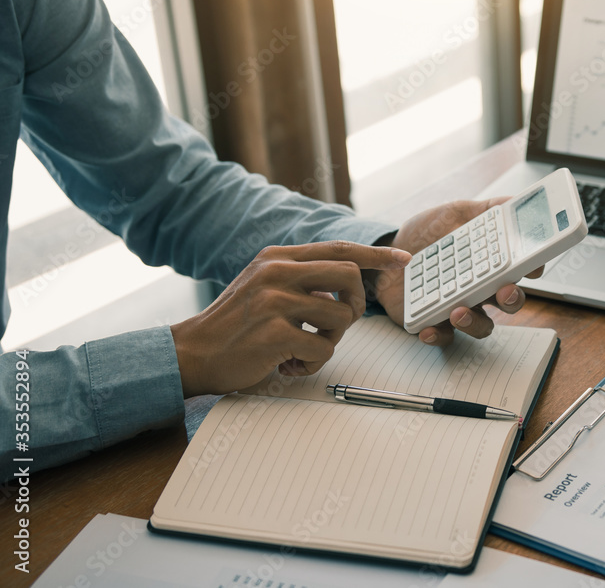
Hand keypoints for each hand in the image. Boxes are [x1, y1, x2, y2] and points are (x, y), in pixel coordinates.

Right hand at [171, 241, 408, 396]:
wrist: (193, 353)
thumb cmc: (236, 326)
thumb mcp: (265, 285)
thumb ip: (302, 277)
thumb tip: (349, 280)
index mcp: (278, 257)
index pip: (340, 248)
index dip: (376, 255)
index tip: (403, 260)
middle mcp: (276, 272)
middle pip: (350, 276)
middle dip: (354, 305)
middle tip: (336, 325)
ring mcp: (274, 301)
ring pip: (340, 317)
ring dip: (330, 341)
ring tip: (302, 348)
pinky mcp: (274, 333)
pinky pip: (322, 349)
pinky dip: (311, 363)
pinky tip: (287, 363)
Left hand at [371, 198, 541, 345]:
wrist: (388, 249)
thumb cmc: (428, 233)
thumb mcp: (456, 212)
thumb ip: (486, 209)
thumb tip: (514, 201)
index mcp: (491, 263)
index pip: (521, 270)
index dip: (532, 270)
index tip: (533, 267)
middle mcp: (481, 288)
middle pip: (509, 301)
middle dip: (512, 300)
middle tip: (504, 291)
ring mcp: (460, 306)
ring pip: (481, 325)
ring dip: (474, 322)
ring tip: (458, 311)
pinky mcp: (435, 321)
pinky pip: (444, 336)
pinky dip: (438, 335)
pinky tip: (428, 328)